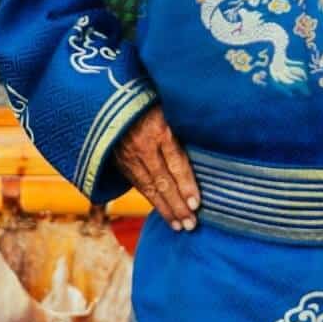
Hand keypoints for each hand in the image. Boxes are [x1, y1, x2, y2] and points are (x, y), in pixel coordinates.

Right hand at [116, 106, 200, 232]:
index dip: (186, 184)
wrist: (110, 95)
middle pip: (162, 181)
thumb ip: (184, 126)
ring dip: (164, 209)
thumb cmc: (149, 97)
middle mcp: (141, 145)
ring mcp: (127, 155)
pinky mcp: (118, 160)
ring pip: (148, 187)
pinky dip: (150, 199)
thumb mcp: (169, 105)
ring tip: (179, 226)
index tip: (197, 203)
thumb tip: (212, 141)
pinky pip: (137, 184)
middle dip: (177, 205)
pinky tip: (161, 211)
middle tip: (191, 224)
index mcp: (158, 128)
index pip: (175, 162)